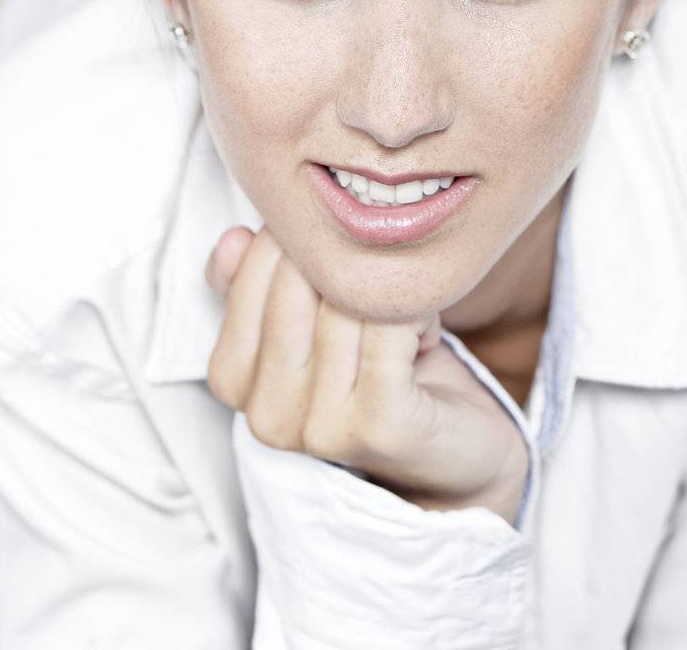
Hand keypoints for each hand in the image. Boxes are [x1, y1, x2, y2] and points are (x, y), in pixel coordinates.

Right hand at [204, 224, 529, 524]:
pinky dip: (419, 312)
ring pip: (350, 300)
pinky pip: (391, 327)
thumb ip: (263, 279)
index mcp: (231, 380)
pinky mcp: (378, 428)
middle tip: (381, 289)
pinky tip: (427, 332)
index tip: (344, 266)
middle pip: (301, 280)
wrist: (455, 448)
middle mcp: (265, 414)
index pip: (255, 267)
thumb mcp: (313, 317)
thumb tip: (233, 238)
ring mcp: (319, 428)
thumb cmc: (380, 369)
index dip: (313, 242)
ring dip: (392, 289)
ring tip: (404, 317)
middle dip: (352, 262)